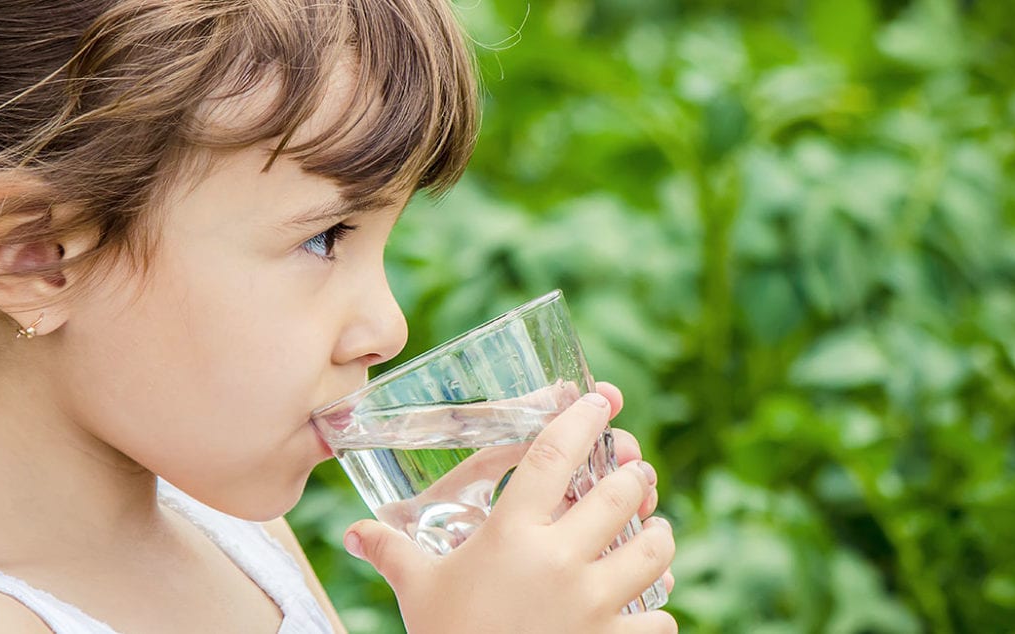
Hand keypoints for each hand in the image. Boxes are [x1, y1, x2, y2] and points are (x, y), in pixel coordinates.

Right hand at [344, 385, 676, 633]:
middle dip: (633, 476)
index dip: (581, 419)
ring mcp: (593, 604)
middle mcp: (559, 560)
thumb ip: (391, 552)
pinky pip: (659, 617)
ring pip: (653, 549)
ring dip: (658, 535)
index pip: (553, 456)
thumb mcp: (417, 590)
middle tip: (633, 473)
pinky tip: (644, 607)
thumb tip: (356, 533)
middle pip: (619, 493)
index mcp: (512, 534)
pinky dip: (656, 610)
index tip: (600, 400)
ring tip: (653, 531)